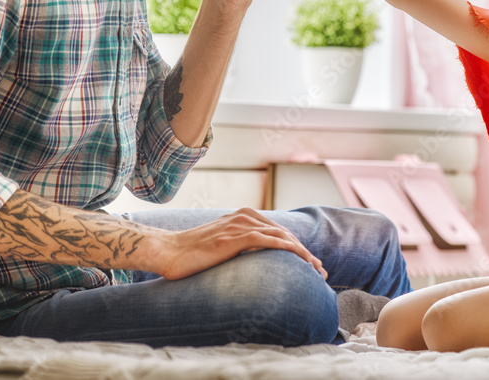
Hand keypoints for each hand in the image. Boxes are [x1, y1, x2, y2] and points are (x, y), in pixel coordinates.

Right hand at [156, 207, 327, 281]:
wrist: (167, 251)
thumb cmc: (190, 255)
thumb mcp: (220, 247)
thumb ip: (237, 248)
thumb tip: (252, 265)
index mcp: (242, 217)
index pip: (278, 231)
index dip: (297, 247)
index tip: (311, 265)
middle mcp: (244, 217)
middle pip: (284, 233)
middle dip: (305, 252)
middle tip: (321, 271)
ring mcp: (239, 225)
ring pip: (281, 236)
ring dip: (303, 253)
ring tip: (316, 270)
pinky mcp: (234, 237)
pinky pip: (269, 240)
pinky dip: (289, 249)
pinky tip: (301, 259)